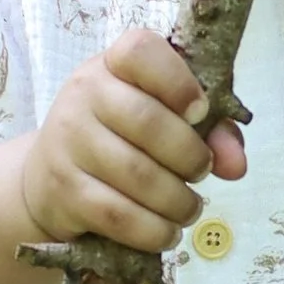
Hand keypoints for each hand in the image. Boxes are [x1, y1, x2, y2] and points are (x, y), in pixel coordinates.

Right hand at [16, 26, 247, 253]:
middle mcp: (83, 95)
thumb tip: (235, 165)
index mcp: (112, 64)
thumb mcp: (163, 115)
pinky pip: (118, 214)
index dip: (178, 81)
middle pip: (147, 121)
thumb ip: (211, 129)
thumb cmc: (119, 136)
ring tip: (189, 208)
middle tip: (201, 172)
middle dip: (189, 155)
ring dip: (177, 201)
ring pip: (137, 175)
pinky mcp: (62, 189)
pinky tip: (167, 232)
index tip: (200, 112)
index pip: (140, 51)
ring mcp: (67, 142)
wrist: (47, 176)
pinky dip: (153, 230)